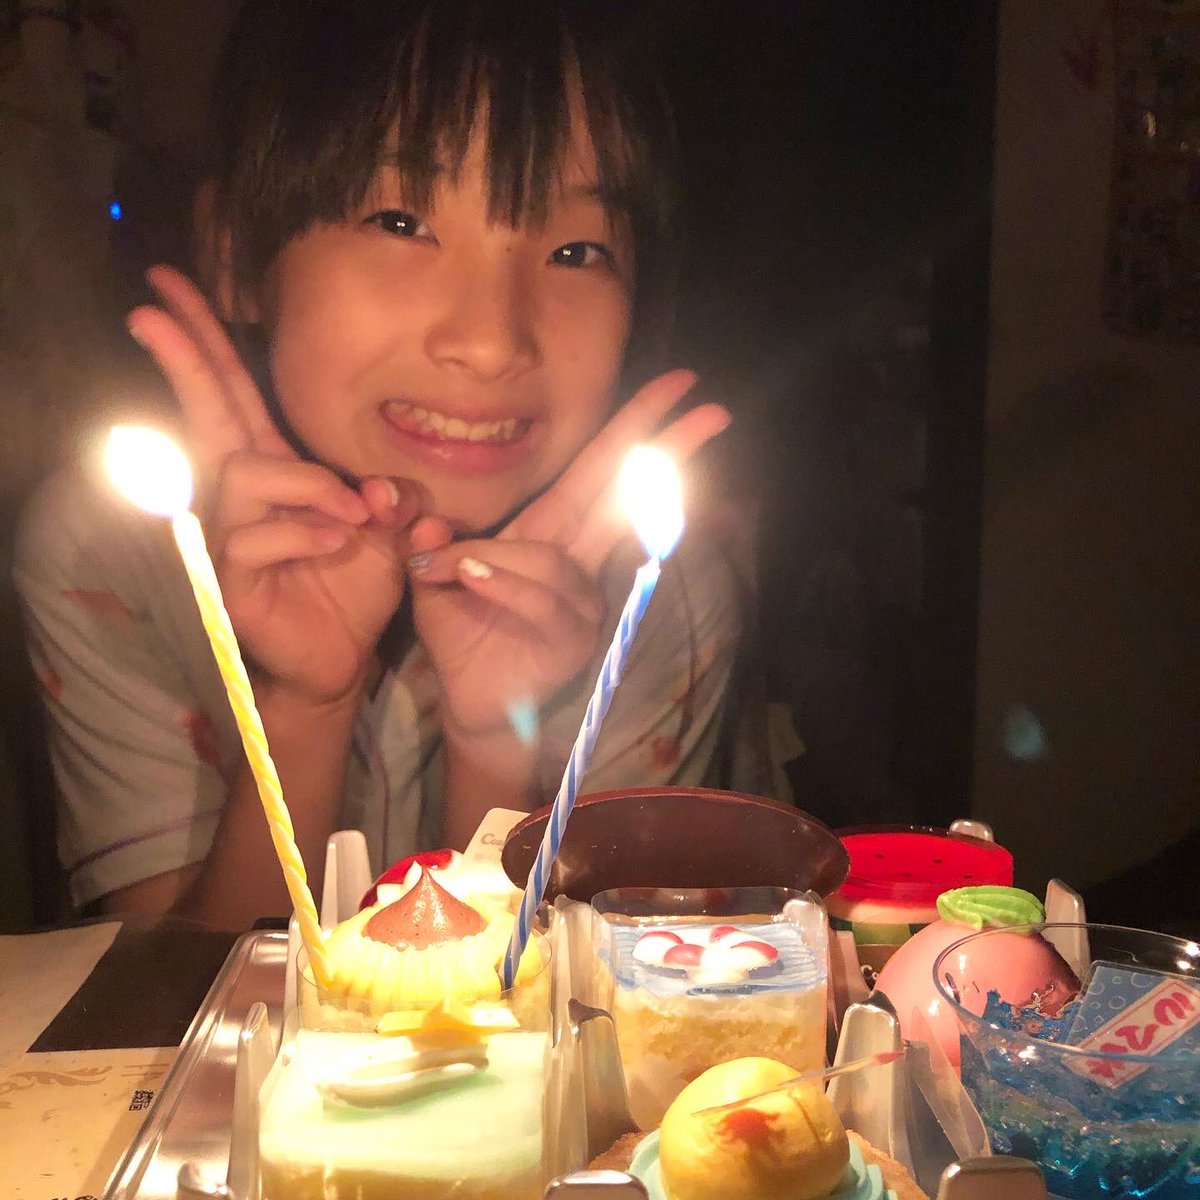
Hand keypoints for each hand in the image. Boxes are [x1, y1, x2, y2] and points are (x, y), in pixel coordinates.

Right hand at [128, 266, 423, 704]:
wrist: (344, 655)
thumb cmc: (356, 586)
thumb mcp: (389, 533)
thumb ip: (392, 500)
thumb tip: (382, 488)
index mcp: (275, 469)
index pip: (236, 393)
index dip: (207, 339)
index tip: (172, 282)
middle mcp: (241, 492)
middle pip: (207, 409)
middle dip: (185, 354)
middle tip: (149, 307)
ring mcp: (228, 532)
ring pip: (246, 471)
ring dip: (308, 484)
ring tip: (351, 516)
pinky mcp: (228, 575)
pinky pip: (255, 534)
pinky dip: (305, 532)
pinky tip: (336, 542)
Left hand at [408, 369, 729, 736]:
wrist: (472, 702)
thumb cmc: (464, 633)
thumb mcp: (437, 577)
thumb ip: (432, 542)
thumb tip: (422, 515)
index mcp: (552, 533)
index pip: (597, 470)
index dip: (633, 426)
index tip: (676, 384)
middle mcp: (579, 562)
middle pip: (621, 497)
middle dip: (663, 450)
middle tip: (711, 408)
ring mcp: (584, 603)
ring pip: (552, 559)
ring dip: (499, 558)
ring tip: (446, 569)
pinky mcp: (575, 641)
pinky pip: (539, 601)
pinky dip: (502, 585)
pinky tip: (470, 578)